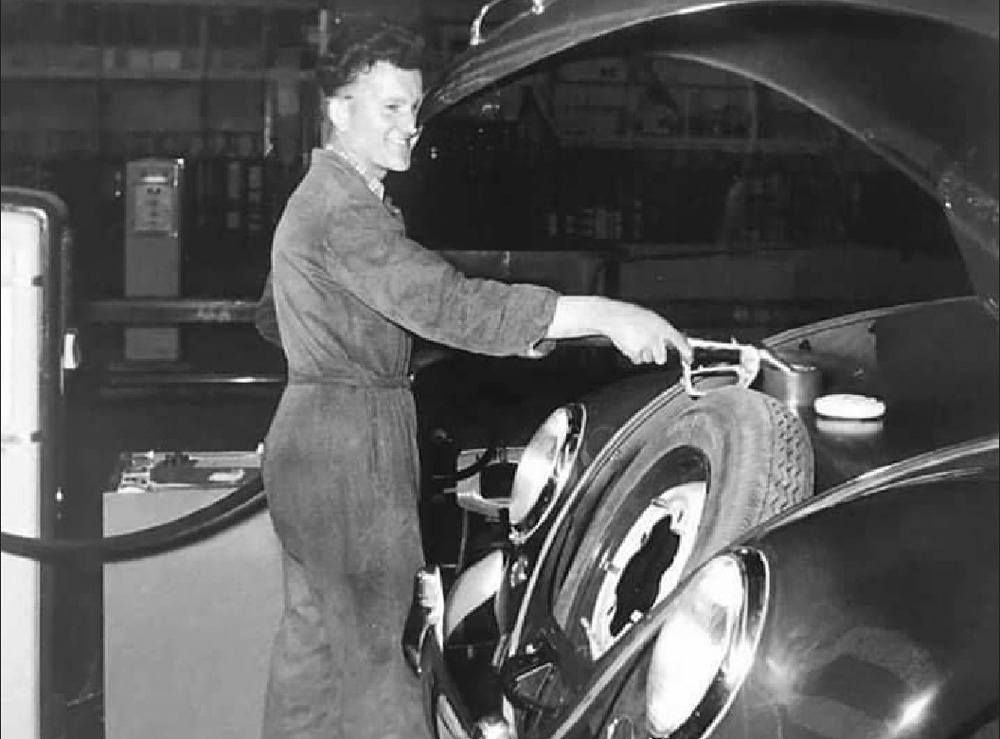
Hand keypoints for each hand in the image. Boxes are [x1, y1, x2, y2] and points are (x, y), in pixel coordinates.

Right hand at [546, 295, 690, 365]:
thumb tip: (676, 342)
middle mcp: (655, 336)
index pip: (679, 340)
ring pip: (649, 359)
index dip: (686, 352)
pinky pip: (637, 360)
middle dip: (656, 356)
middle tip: (648, 346)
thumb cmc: (632, 316)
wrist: (613, 316)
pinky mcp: (634, 351)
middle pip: (661, 358)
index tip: (689, 359)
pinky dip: (634, 354)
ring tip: (636, 340)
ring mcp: (645, 345)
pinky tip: (630, 343)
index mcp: (661, 325)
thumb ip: (663, 331)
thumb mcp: (652, 319)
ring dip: (643, 353)